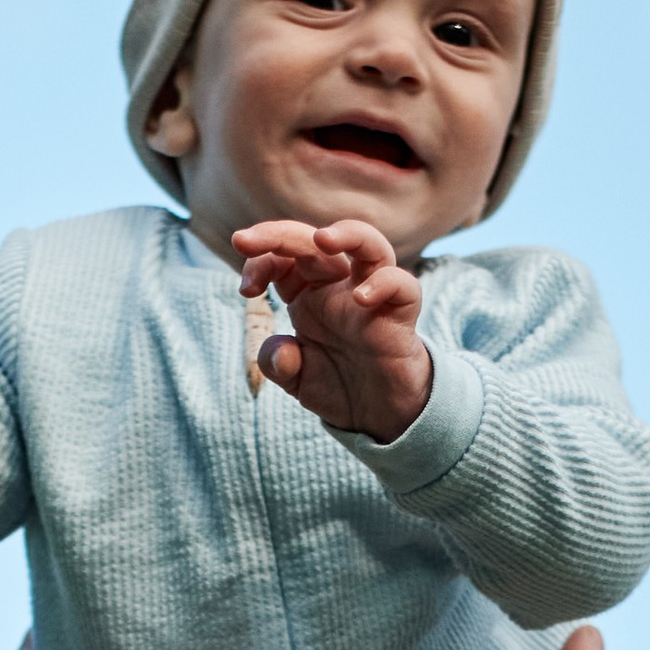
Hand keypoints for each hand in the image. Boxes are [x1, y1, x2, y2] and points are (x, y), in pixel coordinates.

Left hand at [234, 216, 433, 443]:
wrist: (378, 415)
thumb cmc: (338, 386)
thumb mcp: (296, 379)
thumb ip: (279, 365)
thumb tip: (281, 353)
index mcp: (308, 295)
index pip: (283, 259)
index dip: (260, 263)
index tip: (246, 289)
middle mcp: (338, 288)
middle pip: (315, 243)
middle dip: (278, 234)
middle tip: (246, 239)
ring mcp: (372, 298)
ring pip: (370, 246)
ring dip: (348, 234)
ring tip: (323, 238)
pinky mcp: (400, 316)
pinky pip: (403, 286)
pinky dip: (386, 283)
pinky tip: (362, 298)